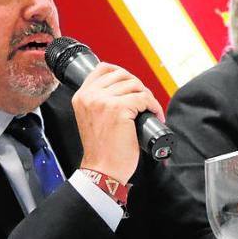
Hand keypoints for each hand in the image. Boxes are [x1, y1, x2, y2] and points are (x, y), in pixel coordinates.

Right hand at [73, 63, 163, 183]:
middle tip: (144, 102)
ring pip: (135, 85)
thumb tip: (123, 89)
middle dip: (138, 86)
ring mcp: (104, 101)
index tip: (132, 85)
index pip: (103, 68)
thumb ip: (99, 102)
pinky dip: (154, 106)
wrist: (102, 170)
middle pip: (123, 75)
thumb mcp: (91, 119)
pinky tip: (155, 115)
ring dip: (148, 97)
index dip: (122, 73)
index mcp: (81, 96)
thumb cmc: (101, 150)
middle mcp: (90, 96)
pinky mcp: (119, 109)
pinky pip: (144, 98)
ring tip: (150, 110)